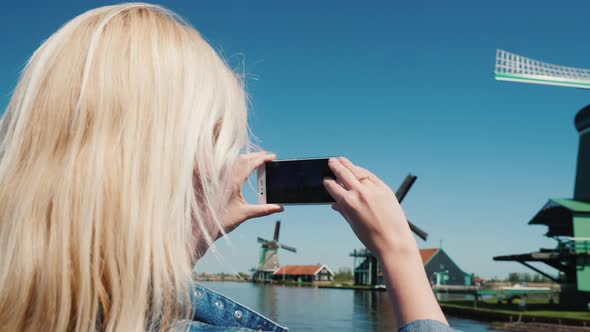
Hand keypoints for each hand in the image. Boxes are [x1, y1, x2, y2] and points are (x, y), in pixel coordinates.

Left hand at [192, 152, 283, 260]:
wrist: (202, 226)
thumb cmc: (222, 220)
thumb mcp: (245, 214)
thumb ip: (263, 210)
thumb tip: (279, 208)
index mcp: (233, 182)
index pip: (250, 165)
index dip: (262, 159)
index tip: (272, 157)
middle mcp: (225, 178)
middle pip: (243, 159)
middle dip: (256, 156)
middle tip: (267, 157)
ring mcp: (220, 179)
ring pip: (234, 162)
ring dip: (247, 159)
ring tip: (258, 161)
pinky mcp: (216, 182)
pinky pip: (228, 167)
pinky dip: (239, 164)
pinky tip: (243, 169)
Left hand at [323, 157, 447, 326]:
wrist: (394, 244)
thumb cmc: (392, 228)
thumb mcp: (386, 206)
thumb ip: (369, 198)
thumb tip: (357, 196)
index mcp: (381, 187)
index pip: (363, 172)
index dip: (352, 167)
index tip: (346, 163)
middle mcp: (369, 189)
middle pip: (349, 171)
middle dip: (339, 164)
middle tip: (332, 160)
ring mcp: (357, 196)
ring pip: (339, 180)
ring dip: (331, 177)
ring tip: (325, 176)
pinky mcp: (348, 207)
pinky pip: (336, 194)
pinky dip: (331, 189)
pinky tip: (327, 187)